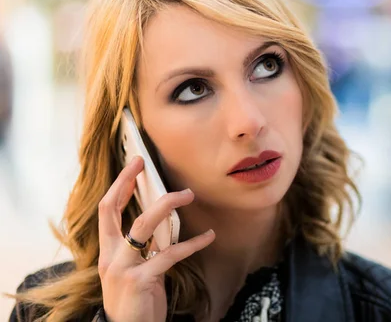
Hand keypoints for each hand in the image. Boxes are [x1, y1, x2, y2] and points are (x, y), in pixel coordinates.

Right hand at [97, 156, 214, 321]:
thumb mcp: (134, 272)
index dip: (118, 186)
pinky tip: (209, 236)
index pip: (106, 212)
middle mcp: (110, 257)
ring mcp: (122, 268)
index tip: (133, 166)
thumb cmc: (136, 302)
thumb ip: (143, 249)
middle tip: (141, 162)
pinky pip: (170, 254)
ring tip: (188, 194)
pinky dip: (193, 243)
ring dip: (167, 205)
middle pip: (112, 210)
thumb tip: (163, 226)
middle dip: (125, 182)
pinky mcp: (140, 280)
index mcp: (108, 253)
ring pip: (142, 225)